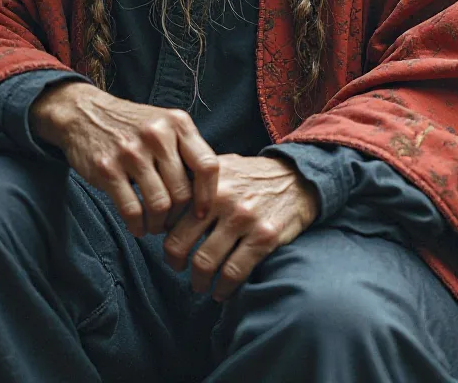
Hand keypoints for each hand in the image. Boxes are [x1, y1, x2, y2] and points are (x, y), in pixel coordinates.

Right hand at [30, 81, 218, 236]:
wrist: (85, 113)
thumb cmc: (133, 126)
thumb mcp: (165, 124)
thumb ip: (186, 151)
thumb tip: (208, 194)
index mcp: (177, 123)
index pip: (207, 165)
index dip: (209, 195)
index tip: (203, 212)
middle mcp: (157, 135)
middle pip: (183, 192)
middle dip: (179, 216)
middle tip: (172, 222)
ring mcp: (131, 152)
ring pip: (160, 205)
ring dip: (159, 224)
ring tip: (156, 225)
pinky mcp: (107, 168)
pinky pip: (132, 210)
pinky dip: (138, 226)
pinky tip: (138, 226)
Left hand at [163, 153, 318, 301]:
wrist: (296, 179)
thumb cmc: (251, 176)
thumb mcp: (221, 166)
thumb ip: (193, 180)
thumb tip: (161, 201)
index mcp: (206, 180)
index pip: (168, 215)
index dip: (161, 233)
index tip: (167, 241)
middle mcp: (221, 198)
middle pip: (179, 243)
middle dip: (173, 262)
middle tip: (177, 267)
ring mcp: (243, 218)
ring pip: (204, 262)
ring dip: (198, 281)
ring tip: (200, 284)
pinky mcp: (264, 237)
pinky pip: (234, 272)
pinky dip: (224, 288)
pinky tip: (221, 291)